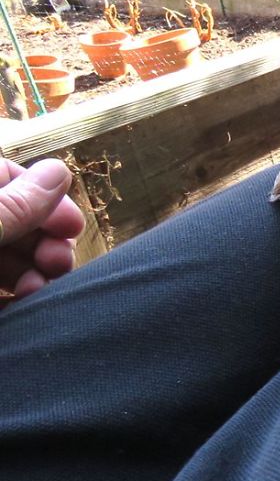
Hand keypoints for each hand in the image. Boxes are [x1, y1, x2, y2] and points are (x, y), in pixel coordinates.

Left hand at [0, 158, 84, 301]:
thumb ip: (15, 204)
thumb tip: (59, 171)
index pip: (7, 176)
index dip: (44, 197)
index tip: (73, 226)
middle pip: (12, 220)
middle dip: (43, 242)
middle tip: (59, 264)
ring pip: (5, 260)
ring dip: (32, 275)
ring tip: (37, 292)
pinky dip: (12, 301)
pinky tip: (22, 309)